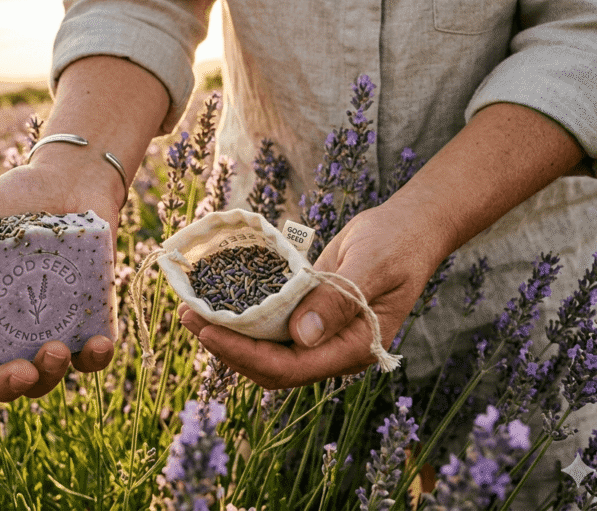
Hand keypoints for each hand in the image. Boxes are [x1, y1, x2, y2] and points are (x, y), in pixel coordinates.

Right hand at [0, 160, 119, 401]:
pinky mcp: (86, 319)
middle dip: (6, 386)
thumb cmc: (11, 196)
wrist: (71, 177)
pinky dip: (95, 359)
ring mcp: (46, 328)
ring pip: (44, 378)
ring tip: (58, 349)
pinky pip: (91, 357)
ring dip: (50, 376)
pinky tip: (100, 343)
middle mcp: (3, 329)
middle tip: (22, 372)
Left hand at [179, 198, 448, 388]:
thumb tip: (301, 336)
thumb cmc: (399, 244)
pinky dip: (241, 315)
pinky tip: (215, 298)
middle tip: (186, 316)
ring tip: (189, 308)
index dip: (244, 354)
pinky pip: (268, 324)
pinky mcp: (307, 313)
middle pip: (268, 365)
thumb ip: (337, 301)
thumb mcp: (372, 265)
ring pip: (264, 348)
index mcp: (351, 350)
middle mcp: (330, 349)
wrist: (410, 227)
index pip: (287, 368)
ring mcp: (318, 334)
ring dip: (227, 332)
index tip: (208, 330)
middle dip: (225, 346)